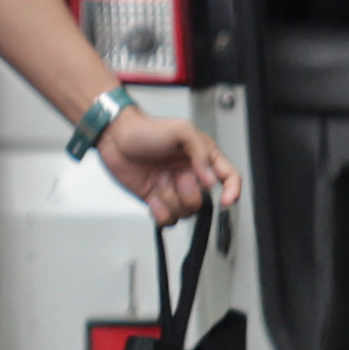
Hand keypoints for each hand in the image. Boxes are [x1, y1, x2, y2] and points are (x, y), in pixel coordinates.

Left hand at [96, 110, 241, 226]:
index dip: (233, 191)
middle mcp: (191, 176)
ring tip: (158, 183)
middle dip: (187, 194)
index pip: (230, 178)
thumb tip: (211, 180)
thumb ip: (201, 152)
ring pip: (185, 213)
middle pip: (204, 202)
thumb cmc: (146, 129)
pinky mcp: (157, 201)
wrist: (115, 138)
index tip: (226, 201)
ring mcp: (174, 190)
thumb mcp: (181, 130)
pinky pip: (168, 220)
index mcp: (204, 158)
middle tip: (171, 177)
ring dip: (171, 201)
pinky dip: (160, 213)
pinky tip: (152, 198)